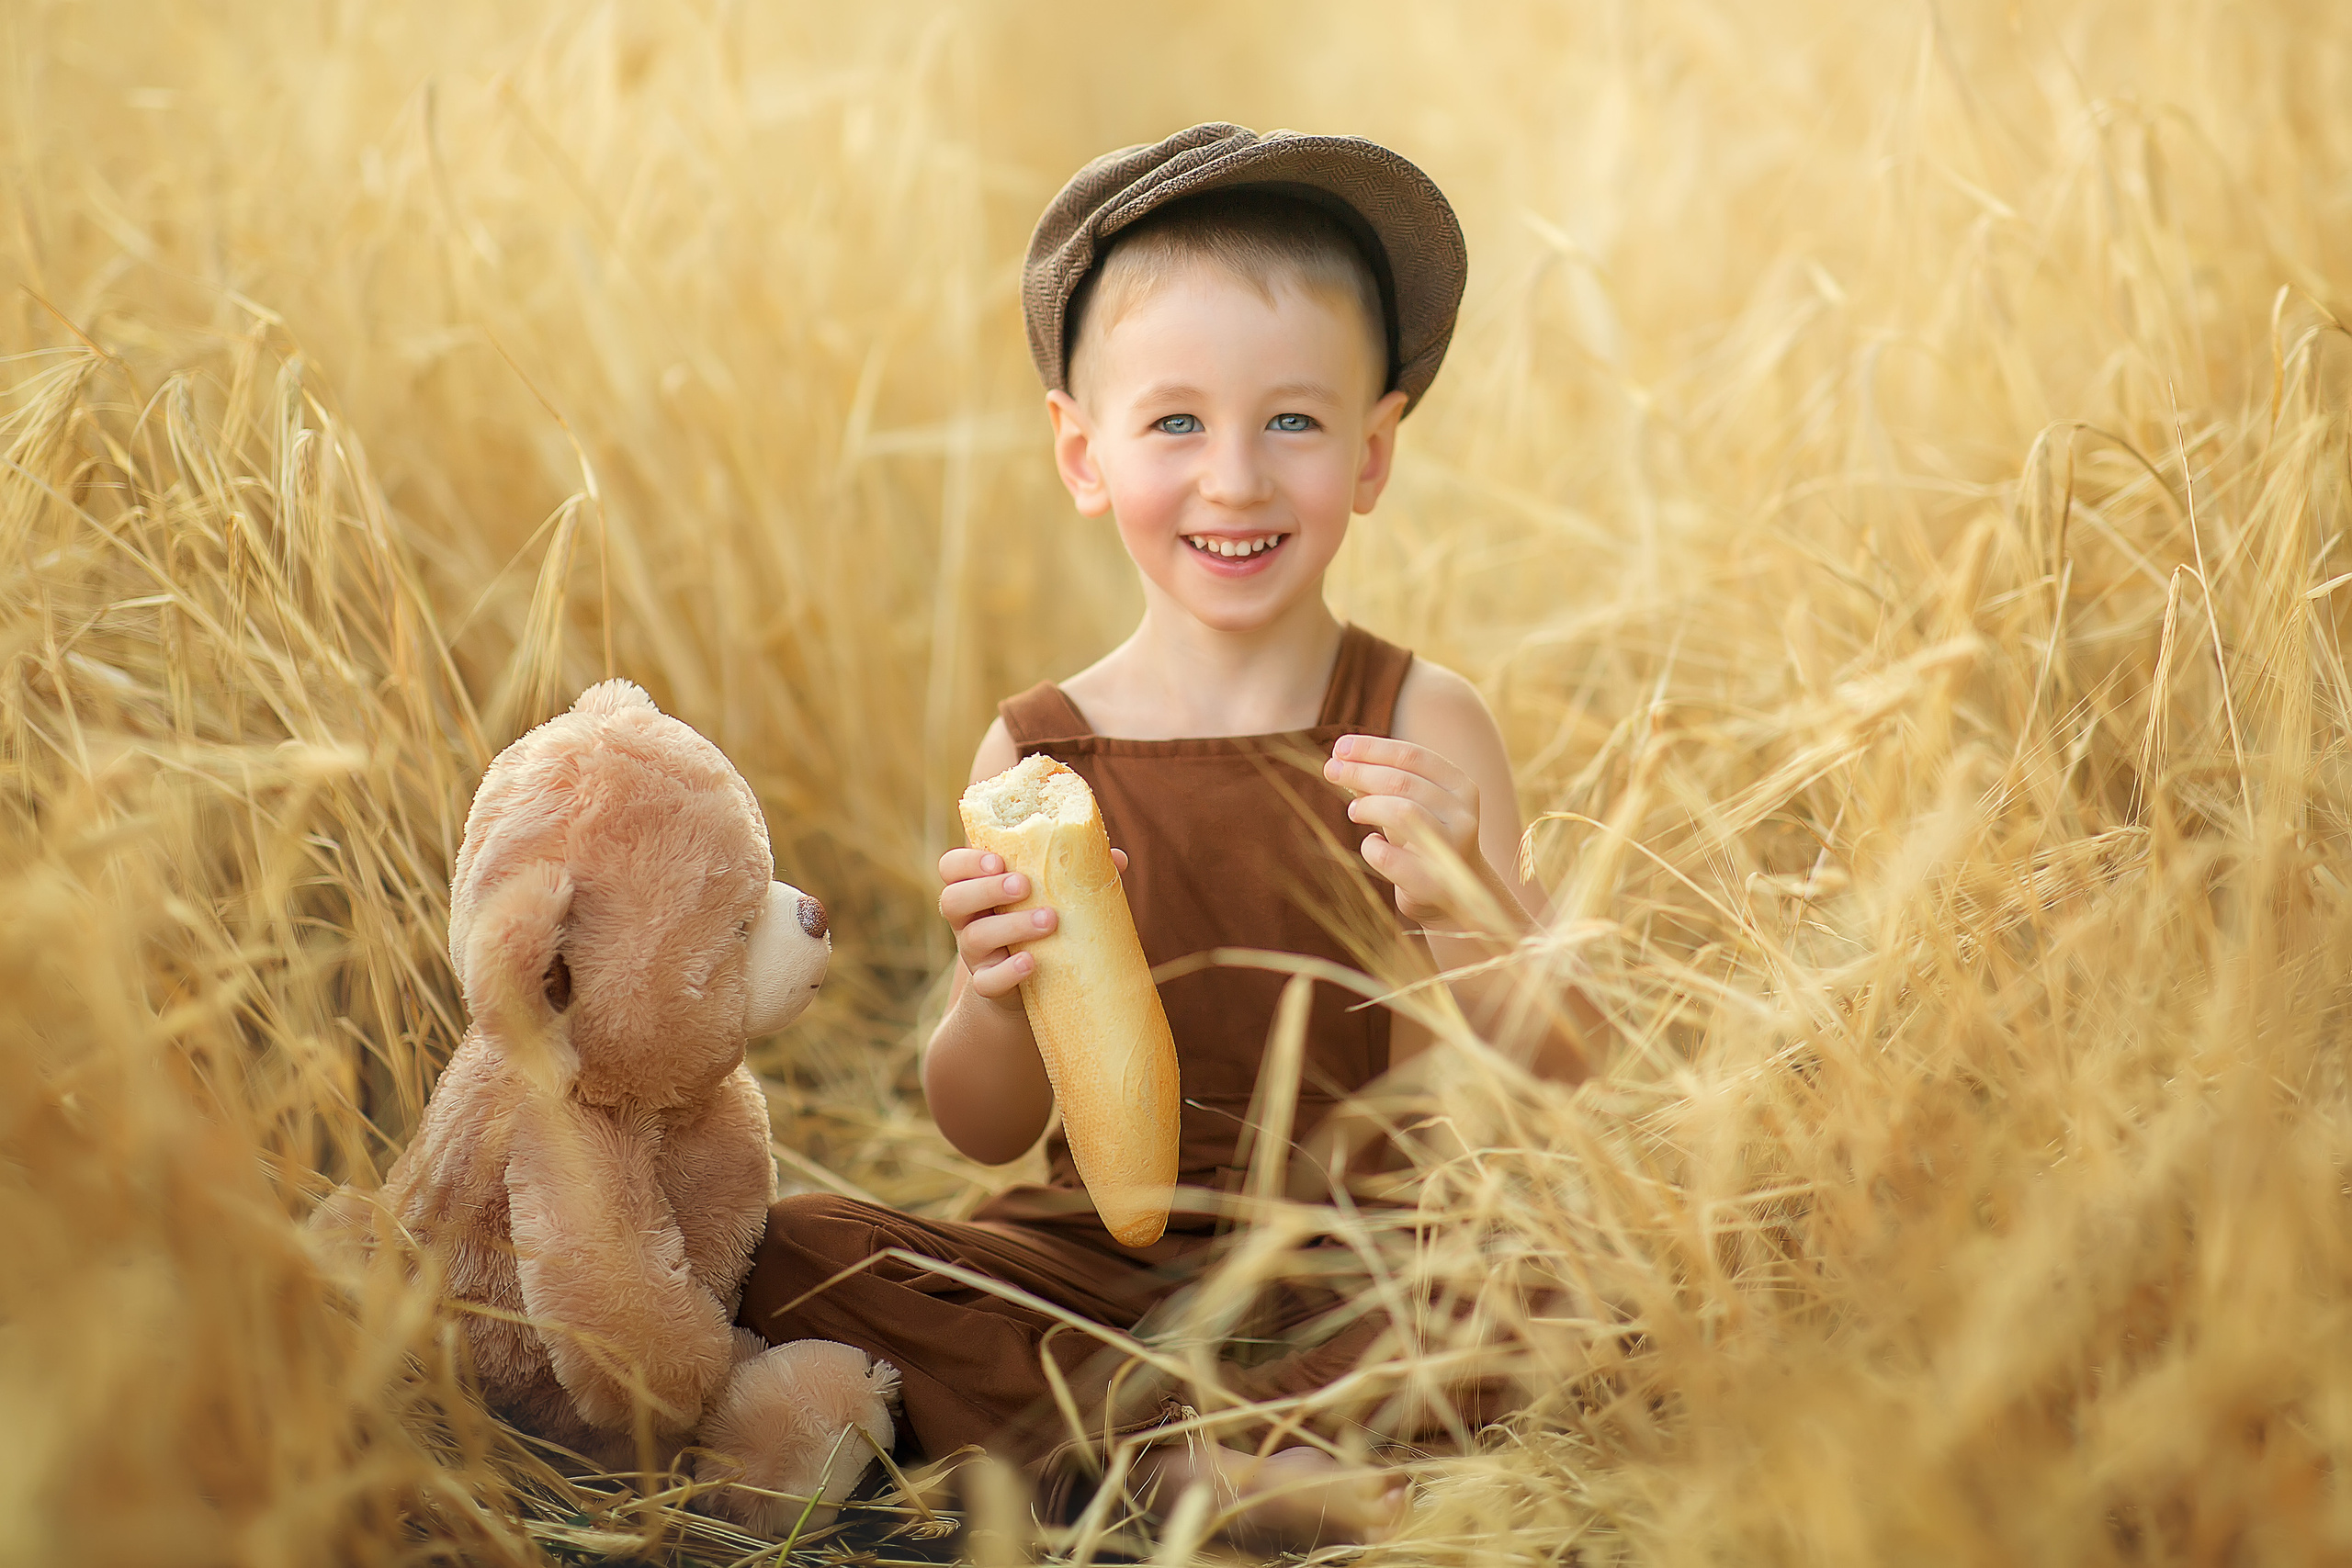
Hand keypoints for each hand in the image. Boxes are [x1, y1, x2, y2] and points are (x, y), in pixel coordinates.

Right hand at [937, 844, 1127, 1013]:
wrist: (1031, 983)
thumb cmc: (1041, 923)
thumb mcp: (1052, 895)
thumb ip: (1075, 874)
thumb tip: (1118, 858)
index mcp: (977, 888)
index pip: (951, 868)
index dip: (967, 862)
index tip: (998, 860)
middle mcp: (968, 920)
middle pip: (953, 900)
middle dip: (987, 889)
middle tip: (1024, 886)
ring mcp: (975, 955)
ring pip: (973, 938)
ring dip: (1010, 926)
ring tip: (1049, 921)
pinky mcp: (988, 984)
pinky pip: (986, 982)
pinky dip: (1009, 971)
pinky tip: (1032, 962)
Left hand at [1324, 733, 1508, 931]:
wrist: (1455, 895)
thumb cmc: (1425, 840)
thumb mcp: (1412, 805)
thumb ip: (1384, 782)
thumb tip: (1341, 759)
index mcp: (1461, 787)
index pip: (1413, 756)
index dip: (1373, 749)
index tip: (1340, 747)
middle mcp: (1462, 814)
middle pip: (1402, 782)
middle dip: (1360, 772)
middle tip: (1330, 770)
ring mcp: (1451, 849)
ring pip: (1401, 812)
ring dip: (1367, 806)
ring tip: (1353, 811)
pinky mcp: (1433, 882)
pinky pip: (1388, 856)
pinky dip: (1371, 847)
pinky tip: (1370, 844)